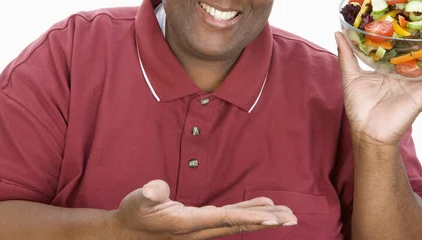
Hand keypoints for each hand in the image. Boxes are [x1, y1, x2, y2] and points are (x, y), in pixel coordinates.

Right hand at [112, 179, 297, 238]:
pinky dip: (250, 212)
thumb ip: (148, 195)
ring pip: (239, 223)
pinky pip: (232, 218)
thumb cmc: (133, 214)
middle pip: (239, 225)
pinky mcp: (203, 222)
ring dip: (264, 218)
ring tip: (288, 215)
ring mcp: (203, 227)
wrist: (127, 233)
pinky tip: (264, 207)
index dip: (248, 218)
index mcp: (187, 223)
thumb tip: (155, 188)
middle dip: (267, 222)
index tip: (271, 218)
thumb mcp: (137, 202)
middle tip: (293, 219)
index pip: (224, 220)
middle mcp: (200, 228)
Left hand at [335, 32, 421, 146]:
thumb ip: (346, 54)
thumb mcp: (350, 76)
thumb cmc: (359, 107)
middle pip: (420, 52)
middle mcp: (405, 73)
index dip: (404, 32)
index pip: (399, 46)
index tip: (408, 12)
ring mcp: (417, 83)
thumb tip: (338, 32)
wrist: (368, 132)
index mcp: (389, 68)